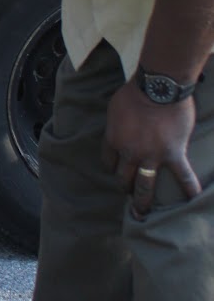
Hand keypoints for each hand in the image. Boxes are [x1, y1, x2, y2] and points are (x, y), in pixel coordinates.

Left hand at [102, 80, 201, 216]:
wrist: (159, 88)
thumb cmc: (135, 92)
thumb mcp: (115, 108)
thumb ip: (117, 123)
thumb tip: (120, 130)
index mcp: (114, 139)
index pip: (108, 161)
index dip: (111, 168)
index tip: (115, 170)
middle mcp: (130, 153)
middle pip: (124, 178)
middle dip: (125, 188)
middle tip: (128, 196)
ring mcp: (152, 156)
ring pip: (145, 186)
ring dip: (143, 201)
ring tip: (143, 213)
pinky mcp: (174, 155)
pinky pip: (183, 177)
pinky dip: (189, 189)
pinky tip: (193, 201)